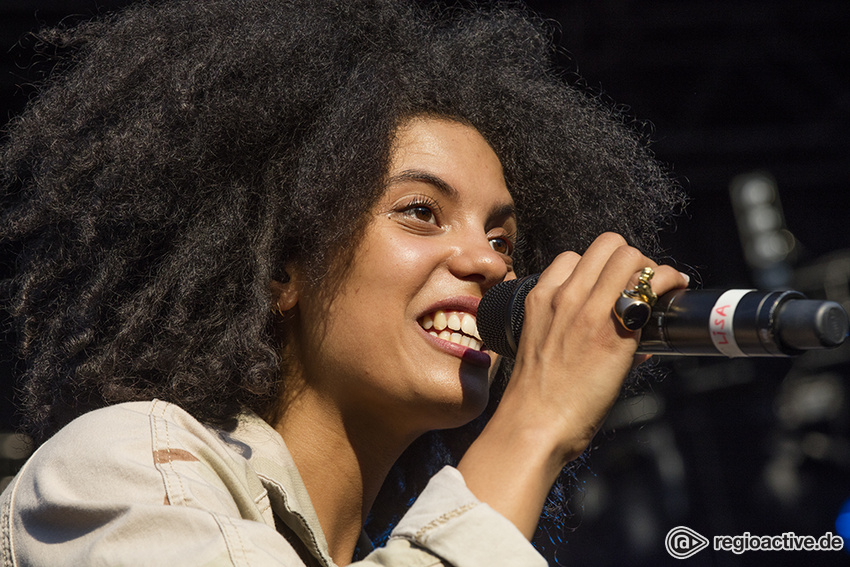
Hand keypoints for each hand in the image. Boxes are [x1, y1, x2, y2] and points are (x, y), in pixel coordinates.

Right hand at [458, 232, 688, 537]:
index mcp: (541, 298)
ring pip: (629, 255)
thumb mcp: (540, 345)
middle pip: (607, 245)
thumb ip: (566, 326)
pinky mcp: (616, 331)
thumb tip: (611, 325)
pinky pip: (650, 284)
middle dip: (629, 258)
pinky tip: (674, 291)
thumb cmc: (537, 395)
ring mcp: (590, 310)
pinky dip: (667, 281)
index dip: (597, 267)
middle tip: (641, 282)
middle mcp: (565, 295)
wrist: (534, 423)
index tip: (610, 284)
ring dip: (649, 267)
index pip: (574, 257)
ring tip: (659, 287)